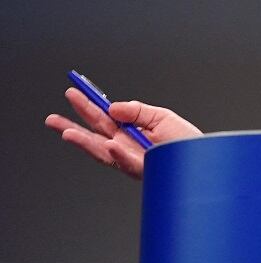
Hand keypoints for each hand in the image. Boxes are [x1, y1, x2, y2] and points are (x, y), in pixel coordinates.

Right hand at [45, 88, 202, 179]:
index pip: (103, 117)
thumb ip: (136, 111)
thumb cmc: (185, 142)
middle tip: (52, 119)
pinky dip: (118, 154)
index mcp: (128, 132)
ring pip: (103, 152)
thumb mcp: (162, 117)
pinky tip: (110, 144)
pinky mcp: (144, 170)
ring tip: (67, 133)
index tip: (73, 92)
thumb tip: (112, 107)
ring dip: (85, 143)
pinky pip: (129, 163)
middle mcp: (125, 147)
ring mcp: (131, 159)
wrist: (206, 161)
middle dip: (72, 127)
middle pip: (94, 136)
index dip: (87, 105)